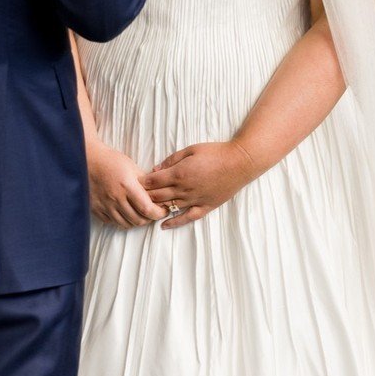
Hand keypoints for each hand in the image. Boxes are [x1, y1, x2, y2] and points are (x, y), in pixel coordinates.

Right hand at [89, 144, 166, 228]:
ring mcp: (105, 205)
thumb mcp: (132, 167)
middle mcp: (116, 198)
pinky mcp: (96, 209)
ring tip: (139, 214)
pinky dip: (121, 220)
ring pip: (125, 224)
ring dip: (135, 221)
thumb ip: (145, 182)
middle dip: (149, 219)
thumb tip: (158, 194)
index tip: (163, 210)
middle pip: (138, 220)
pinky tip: (124, 213)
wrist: (87, 160)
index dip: (158, 213)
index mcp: (127, 186)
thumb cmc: (111, 160)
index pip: (147, 209)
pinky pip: (112, 222)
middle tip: (152, 213)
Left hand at [142, 141, 257, 228]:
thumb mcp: (190, 150)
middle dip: (145, 196)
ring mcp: (195, 199)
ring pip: (169, 207)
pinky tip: (163, 226)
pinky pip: (187, 217)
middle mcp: (184, 189)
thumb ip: (171, 160)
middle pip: (157, 196)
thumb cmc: (215, 152)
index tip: (134, 182)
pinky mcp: (205, 206)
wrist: (240, 162)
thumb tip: (156, 169)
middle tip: (136, 196)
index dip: (142, 182)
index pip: (153, 181)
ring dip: (156, 208)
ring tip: (145, 209)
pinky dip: (174, 222)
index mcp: (179, 173)